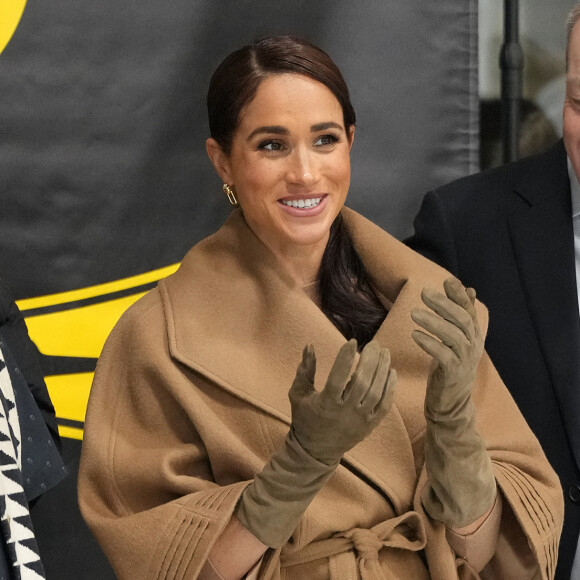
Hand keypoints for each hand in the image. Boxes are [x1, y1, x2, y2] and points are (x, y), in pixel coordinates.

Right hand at [235, 339, 395, 546]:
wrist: (315, 451)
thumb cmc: (305, 419)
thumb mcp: (298, 394)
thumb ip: (305, 369)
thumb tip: (309, 345)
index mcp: (326, 403)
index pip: (338, 377)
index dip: (346, 358)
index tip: (352, 341)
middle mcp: (345, 412)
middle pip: (362, 382)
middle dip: (370, 360)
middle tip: (374, 344)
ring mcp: (360, 420)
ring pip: (376, 392)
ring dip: (382, 370)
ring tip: (385, 352)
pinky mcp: (370, 426)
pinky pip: (384, 406)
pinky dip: (390, 388)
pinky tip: (392, 371)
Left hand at [411, 277, 483, 418]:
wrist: (451, 403)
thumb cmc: (451, 367)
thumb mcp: (456, 340)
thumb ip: (460, 316)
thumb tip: (468, 288)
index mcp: (474, 336)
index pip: (469, 311)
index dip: (458, 295)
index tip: (446, 281)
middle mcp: (473, 346)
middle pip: (461, 320)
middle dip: (443, 304)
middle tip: (423, 292)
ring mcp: (465, 360)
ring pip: (453, 336)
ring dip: (433, 322)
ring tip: (413, 313)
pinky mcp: (453, 374)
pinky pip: (443, 356)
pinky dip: (429, 343)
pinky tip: (415, 335)